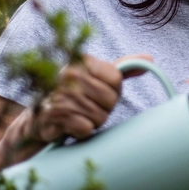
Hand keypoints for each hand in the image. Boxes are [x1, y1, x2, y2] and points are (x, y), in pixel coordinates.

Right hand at [0, 54, 149, 168]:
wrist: (38, 119)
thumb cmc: (73, 95)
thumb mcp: (97, 77)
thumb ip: (123, 68)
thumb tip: (150, 58)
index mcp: (82, 60)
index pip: (117, 79)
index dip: (113, 91)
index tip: (100, 92)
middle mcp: (69, 74)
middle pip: (111, 99)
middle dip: (104, 108)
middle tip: (88, 106)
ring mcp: (60, 94)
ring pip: (100, 116)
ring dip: (93, 121)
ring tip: (79, 115)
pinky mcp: (54, 115)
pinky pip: (87, 129)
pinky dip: (82, 131)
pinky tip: (71, 125)